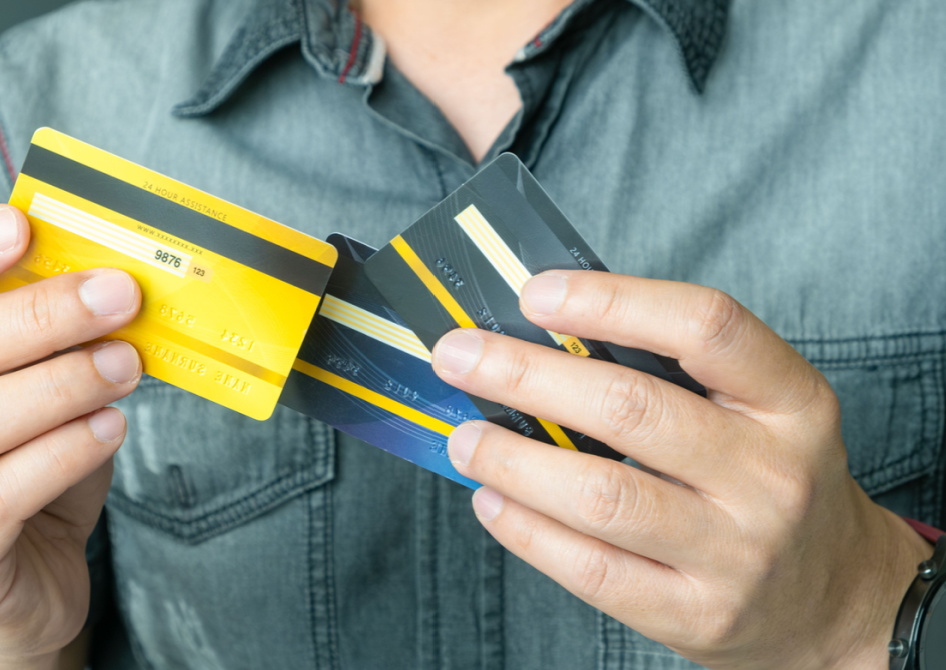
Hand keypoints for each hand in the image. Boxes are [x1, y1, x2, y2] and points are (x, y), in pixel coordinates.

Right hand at [0, 206, 141, 666]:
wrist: (18, 590)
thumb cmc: (24, 477)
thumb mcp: (28, 395)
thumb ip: (42, 343)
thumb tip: (102, 276)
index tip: (20, 222)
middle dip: (37, 315)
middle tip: (116, 295)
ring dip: (61, 382)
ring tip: (126, 363)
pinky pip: (1, 493)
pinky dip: (66, 450)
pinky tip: (110, 427)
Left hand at [431, 270, 932, 668]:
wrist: (834, 598)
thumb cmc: (766, 480)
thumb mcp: (758, 410)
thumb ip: (672, 370)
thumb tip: (539, 333)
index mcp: (792, 401)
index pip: (705, 326)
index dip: (612, 301)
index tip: (534, 292)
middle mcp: (771, 474)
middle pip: (632, 409)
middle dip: (526, 375)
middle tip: (459, 356)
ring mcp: (736, 551)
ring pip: (601, 496)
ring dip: (512, 459)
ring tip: (464, 435)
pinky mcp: (695, 614)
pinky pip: (591, 568)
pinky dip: (525, 529)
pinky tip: (491, 499)